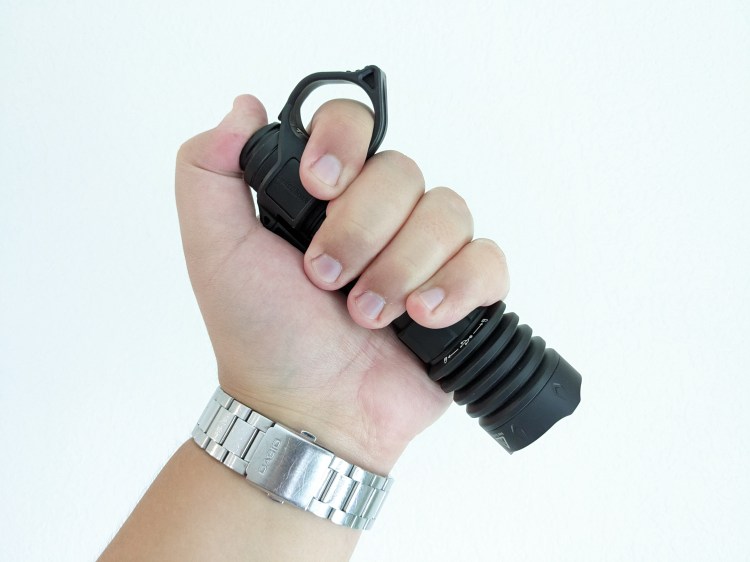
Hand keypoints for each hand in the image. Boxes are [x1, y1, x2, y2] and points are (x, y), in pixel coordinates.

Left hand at [175, 96, 508, 473]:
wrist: (307, 411)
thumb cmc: (261, 334)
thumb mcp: (214, 249)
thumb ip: (208, 170)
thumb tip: (243, 108)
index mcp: (328, 193)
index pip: (354, 122)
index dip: (344, 143)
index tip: (318, 187)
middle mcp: (381, 213)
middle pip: (402, 172)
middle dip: (361, 232)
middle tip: (325, 281)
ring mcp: (424, 251)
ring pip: (447, 212)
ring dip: (400, 268)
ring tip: (366, 316)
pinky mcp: (462, 291)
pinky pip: (487, 260)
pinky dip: (457, 287)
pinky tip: (422, 318)